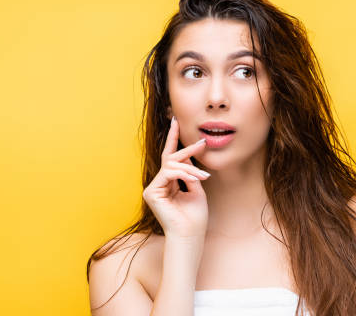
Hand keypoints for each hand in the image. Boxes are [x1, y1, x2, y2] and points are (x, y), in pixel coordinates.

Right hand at [142, 117, 209, 239]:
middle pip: (171, 158)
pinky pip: (169, 174)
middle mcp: (160, 184)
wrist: (190, 234)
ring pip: (172, 165)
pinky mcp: (151, 193)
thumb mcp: (197, 189)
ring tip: (204, 177)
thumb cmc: (195, 216)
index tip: (176, 121)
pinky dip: (184, 174)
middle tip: (202, 142)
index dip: (174, 139)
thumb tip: (187, 160)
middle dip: (187, 149)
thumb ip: (191, 174)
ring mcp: (153, 188)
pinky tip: (195, 180)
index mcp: (170, 183)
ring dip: (191, 169)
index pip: (171, 158)